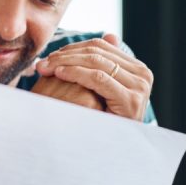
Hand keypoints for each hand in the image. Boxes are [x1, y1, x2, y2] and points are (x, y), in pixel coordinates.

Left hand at [35, 34, 152, 120]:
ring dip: (66, 62)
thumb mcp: (105, 89)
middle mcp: (142, 74)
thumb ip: (106, 64)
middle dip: (66, 55)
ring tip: (46, 67)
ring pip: (96, 63)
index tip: (50, 56)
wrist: (113, 149)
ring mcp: (139, 86)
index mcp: (137, 68)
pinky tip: (59, 74)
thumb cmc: (103, 120)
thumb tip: (109, 35)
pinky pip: (98, 78)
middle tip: (43, 62)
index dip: (72, 49)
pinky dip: (76, 73)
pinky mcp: (130, 99)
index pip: (100, 47)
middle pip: (97, 52)